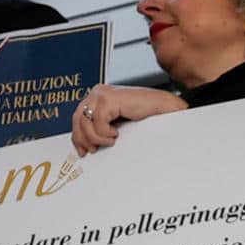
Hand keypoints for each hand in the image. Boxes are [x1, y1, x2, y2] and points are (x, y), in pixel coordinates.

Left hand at [73, 84, 187, 153]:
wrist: (167, 107)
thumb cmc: (149, 116)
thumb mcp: (120, 123)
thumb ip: (104, 127)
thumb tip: (87, 144)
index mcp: (100, 97)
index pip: (78, 117)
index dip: (78, 136)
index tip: (83, 151)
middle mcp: (98, 92)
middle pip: (77, 119)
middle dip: (83, 139)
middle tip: (93, 150)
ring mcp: (102, 94)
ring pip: (84, 122)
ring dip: (97, 137)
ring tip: (112, 140)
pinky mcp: (109, 99)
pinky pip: (97, 121)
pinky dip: (105, 132)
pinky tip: (116, 133)